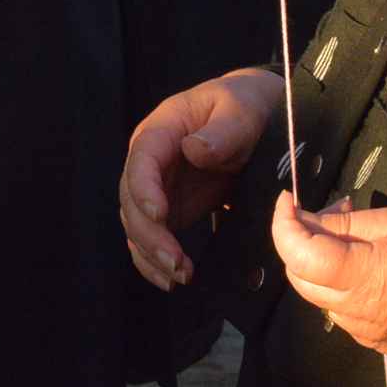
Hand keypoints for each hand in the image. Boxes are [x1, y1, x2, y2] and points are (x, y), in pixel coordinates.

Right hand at [120, 68, 284, 288]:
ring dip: (150, 253)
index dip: (144, 188)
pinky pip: (152, 237)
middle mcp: (151, 161)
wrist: (255, 120)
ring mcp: (159, 187)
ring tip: (178, 276)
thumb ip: (222, 131)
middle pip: (132, 200)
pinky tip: (171, 279)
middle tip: (175, 262)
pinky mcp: (171, 209)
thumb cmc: (244, 107)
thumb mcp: (241, 112)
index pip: (141, 160)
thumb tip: (193, 150)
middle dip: (149, 234)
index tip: (159, 214)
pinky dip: (155, 260)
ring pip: (136, 224)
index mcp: (161, 131)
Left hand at [275, 196, 386, 360]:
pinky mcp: (379, 344)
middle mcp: (363, 313)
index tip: (287, 200)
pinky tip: (366, 266)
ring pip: (319, 298)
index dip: (283, 225)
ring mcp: (370, 334)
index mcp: (370, 278)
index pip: (300, 256)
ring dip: (319, 267)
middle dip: (298, 244)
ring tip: (351, 238)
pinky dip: (340, 287)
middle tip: (325, 213)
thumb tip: (306, 218)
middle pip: (301, 279)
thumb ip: (349, 223)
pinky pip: (342, 312)